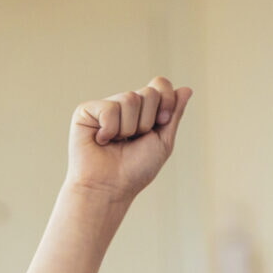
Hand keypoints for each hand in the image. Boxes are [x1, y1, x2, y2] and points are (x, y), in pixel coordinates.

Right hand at [66, 77, 192, 202]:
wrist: (110, 188)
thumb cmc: (134, 171)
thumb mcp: (163, 141)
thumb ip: (174, 114)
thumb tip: (186, 89)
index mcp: (143, 110)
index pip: (160, 84)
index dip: (166, 100)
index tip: (161, 122)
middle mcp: (124, 105)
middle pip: (149, 92)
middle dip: (147, 121)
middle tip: (133, 140)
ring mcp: (104, 106)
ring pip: (130, 99)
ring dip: (128, 129)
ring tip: (116, 143)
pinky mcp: (86, 111)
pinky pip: (109, 108)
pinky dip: (110, 130)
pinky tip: (101, 141)